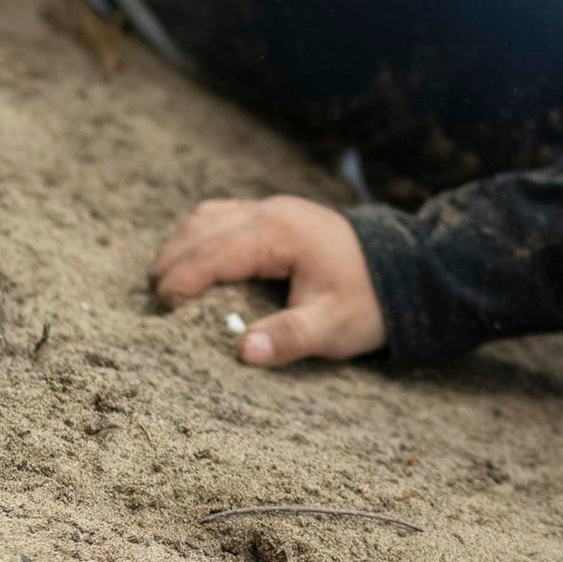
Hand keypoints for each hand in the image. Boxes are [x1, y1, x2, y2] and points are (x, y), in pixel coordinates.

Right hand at [152, 196, 384, 365]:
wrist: (408, 268)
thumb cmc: (369, 300)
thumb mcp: (333, 326)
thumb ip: (290, 337)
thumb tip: (244, 351)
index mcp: (279, 234)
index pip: (213, 252)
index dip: (182, 279)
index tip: (163, 309)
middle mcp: (271, 213)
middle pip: (202, 230)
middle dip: (173, 263)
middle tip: (154, 303)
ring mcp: (274, 209)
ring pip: (209, 218)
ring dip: (184, 247)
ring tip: (166, 284)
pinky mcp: (278, 215)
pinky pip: (224, 217)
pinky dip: (202, 238)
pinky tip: (196, 263)